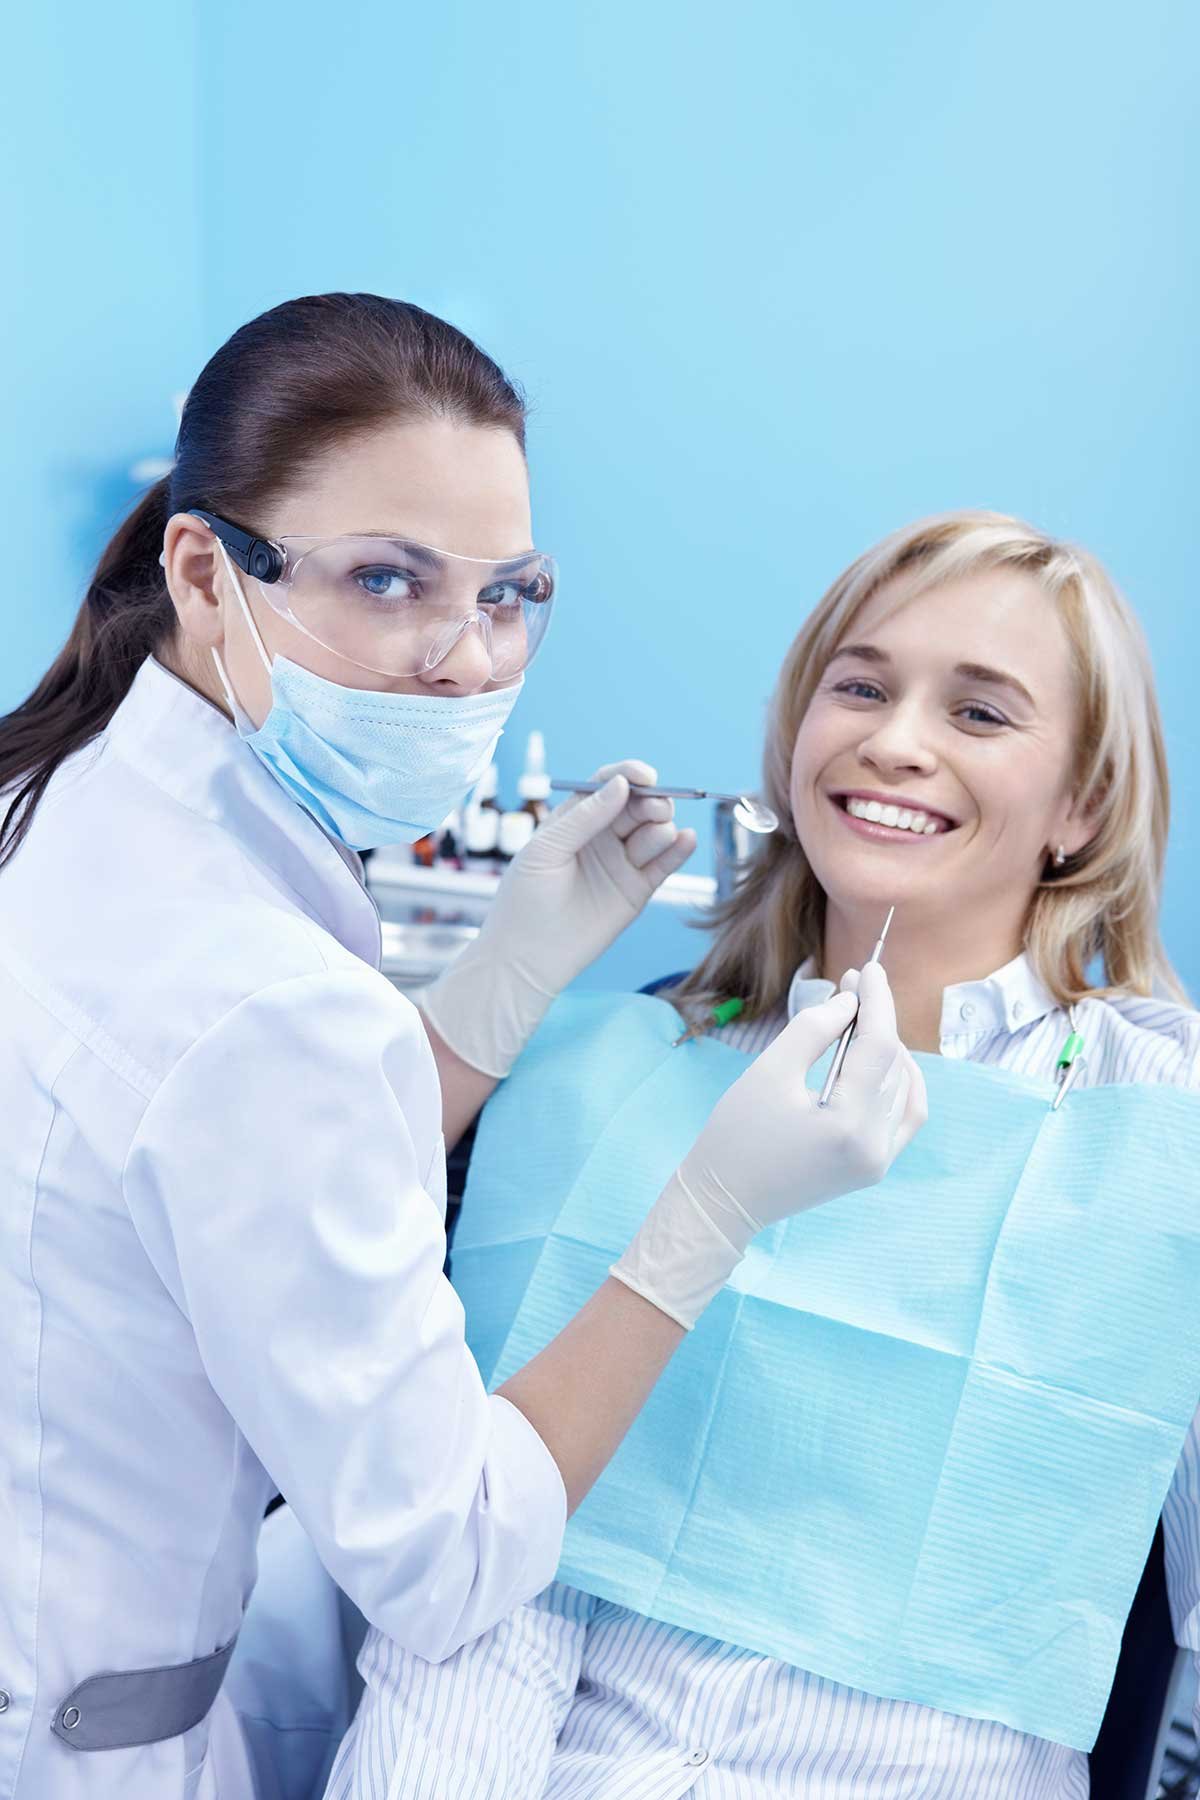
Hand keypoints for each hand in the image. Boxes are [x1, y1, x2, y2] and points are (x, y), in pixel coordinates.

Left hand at [420, 761, 695, 1079]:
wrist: (528, 958)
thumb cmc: (525, 900)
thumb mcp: (546, 850)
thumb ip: (584, 816)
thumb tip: (620, 784)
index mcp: (574, 820)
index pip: (607, 785)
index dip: (628, 775)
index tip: (645, 776)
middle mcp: (601, 837)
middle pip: (638, 805)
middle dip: (652, 801)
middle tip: (654, 809)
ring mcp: (621, 863)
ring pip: (655, 830)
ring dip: (662, 826)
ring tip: (653, 839)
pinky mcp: (637, 890)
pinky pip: (665, 863)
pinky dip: (679, 849)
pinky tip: (685, 840)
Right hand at [610, 961, 927, 1326]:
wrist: (724, 1200)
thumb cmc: (736, 1135)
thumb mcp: (769, 1072)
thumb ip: (814, 1030)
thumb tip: (850, 1001)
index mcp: (848, 1126)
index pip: (879, 1047)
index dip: (876, 1001)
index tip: (868, 967)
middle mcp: (875, 1149)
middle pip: (893, 1065)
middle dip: (876, 1020)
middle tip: (850, 988)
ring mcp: (879, 1162)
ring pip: (904, 1087)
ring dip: (888, 1049)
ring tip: (859, 1019)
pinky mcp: (874, 1167)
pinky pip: (905, 1116)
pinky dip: (899, 1083)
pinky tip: (881, 1060)